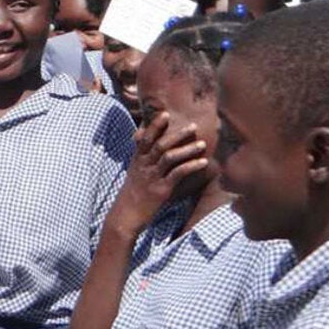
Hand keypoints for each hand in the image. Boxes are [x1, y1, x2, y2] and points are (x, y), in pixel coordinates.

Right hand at [107, 112, 210, 235]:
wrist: (125, 215)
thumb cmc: (132, 194)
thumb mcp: (134, 173)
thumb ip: (142, 159)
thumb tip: (144, 146)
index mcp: (137, 160)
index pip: (145, 138)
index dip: (155, 125)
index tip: (165, 113)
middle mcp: (144, 166)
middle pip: (160, 144)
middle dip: (177, 134)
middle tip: (193, 126)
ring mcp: (152, 177)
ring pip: (170, 157)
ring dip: (187, 149)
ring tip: (203, 143)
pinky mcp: (161, 189)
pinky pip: (177, 174)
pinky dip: (191, 166)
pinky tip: (203, 162)